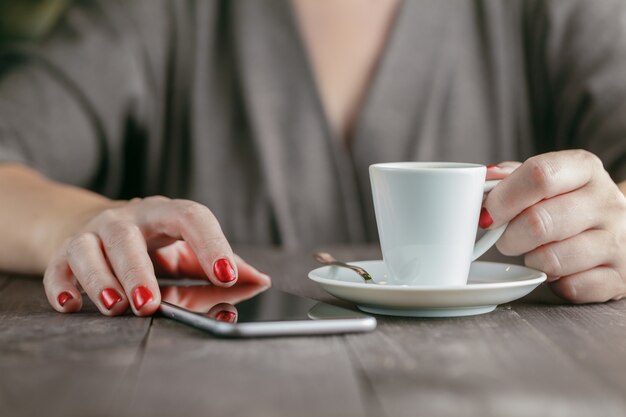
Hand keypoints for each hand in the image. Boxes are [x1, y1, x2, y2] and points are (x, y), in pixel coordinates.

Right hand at [43, 196, 270, 315]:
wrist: (87, 224)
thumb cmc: (150, 243)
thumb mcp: (186, 249)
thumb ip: (222, 266)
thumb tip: (261, 280)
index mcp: (164, 215)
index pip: (191, 217)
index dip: (211, 244)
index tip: (228, 275)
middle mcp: (124, 219)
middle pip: (127, 236)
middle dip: (138, 271)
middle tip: (151, 305)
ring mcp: (90, 235)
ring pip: (86, 249)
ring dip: (100, 279)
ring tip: (117, 306)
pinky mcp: (61, 255)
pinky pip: (56, 269)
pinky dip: (60, 287)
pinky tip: (72, 304)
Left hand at [484, 150, 625, 302]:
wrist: (621, 231)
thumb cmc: (568, 204)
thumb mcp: (547, 181)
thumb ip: (512, 178)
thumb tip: (485, 180)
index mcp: (585, 169)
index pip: (539, 175)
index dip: (503, 198)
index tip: (487, 215)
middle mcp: (606, 201)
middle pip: (539, 221)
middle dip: (509, 237)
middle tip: (506, 239)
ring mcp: (618, 241)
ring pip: (552, 260)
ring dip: (532, 261)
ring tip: (536, 253)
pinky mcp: (619, 277)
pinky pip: (570, 288)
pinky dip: (554, 284)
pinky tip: (558, 271)